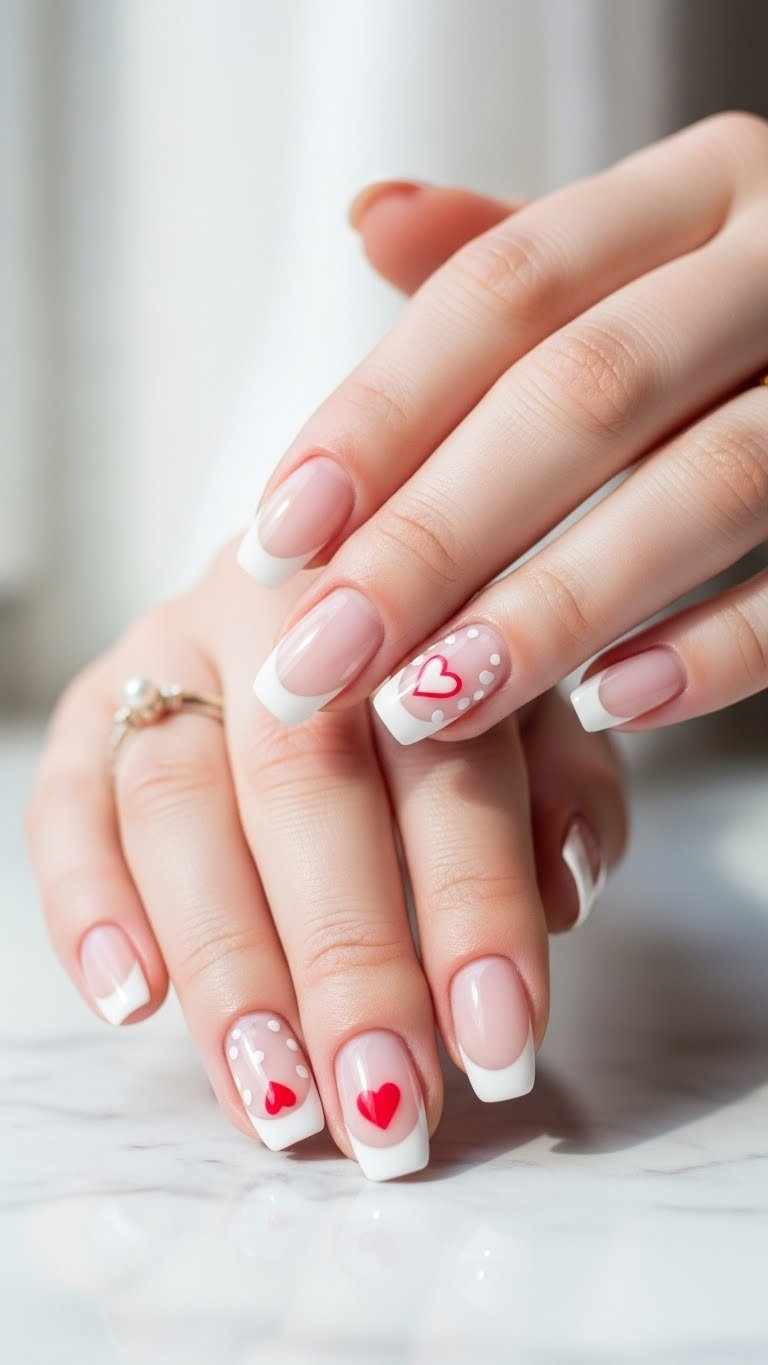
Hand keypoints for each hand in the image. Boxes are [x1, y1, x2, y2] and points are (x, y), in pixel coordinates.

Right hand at [26, 546, 626, 1179]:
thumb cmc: (446, 680)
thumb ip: (566, 788)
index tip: (497, 1042)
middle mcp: (284, 614)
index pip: (450, 760)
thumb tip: (559, 896)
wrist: (337, 588)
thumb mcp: (540, 711)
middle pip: (303, 780)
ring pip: (177, 801)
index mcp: (421, 605)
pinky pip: (68, 800)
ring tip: (275, 1097)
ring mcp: (175, 651)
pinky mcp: (96, 701)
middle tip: (385, 1102)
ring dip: (226, 962)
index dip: (475, 905)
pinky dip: (89, 902)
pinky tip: (131, 1003)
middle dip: (347, 958)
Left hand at [239, 112, 767, 744]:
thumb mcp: (635, 256)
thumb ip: (510, 254)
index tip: (279, 534)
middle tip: (325, 655)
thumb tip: (370, 219)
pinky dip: (716, 647)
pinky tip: (612, 705)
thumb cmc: (734, 317)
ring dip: (555, 606)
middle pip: (586, 393)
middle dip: (439, 535)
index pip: (507, 291)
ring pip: (704, 488)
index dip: (383, 414)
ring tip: (435, 698)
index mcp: (698, 193)